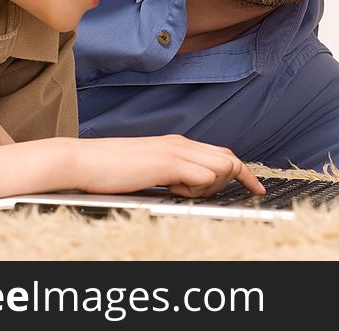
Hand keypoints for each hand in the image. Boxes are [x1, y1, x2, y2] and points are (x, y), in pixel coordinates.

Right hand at [74, 135, 265, 197]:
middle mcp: (181, 143)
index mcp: (178, 143)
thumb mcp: (149, 169)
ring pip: (223, 167)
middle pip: (230, 158)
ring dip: (211, 187)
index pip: (224, 154)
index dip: (244, 174)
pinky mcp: (166, 163)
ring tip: (179, 192)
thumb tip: (192, 186)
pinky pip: (204, 177)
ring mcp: (175, 151)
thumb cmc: (110, 170)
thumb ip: (172, 173)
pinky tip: (172, 190)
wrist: (81, 162)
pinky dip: (196, 190)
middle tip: (198, 194)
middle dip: (230, 181)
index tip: (257, 190)